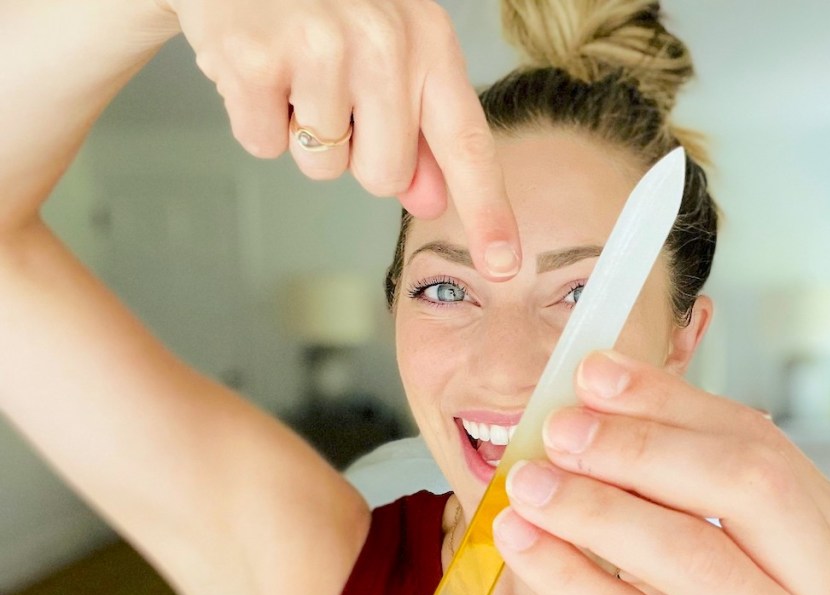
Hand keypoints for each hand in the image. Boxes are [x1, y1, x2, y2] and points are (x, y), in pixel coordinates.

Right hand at [161, 0, 520, 276]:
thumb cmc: (318, 3)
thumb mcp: (384, 46)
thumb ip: (413, 125)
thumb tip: (430, 199)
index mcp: (427, 39)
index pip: (467, 142)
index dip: (487, 210)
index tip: (504, 262)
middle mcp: (384, 40)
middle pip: (383, 175)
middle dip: (353, 152)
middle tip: (327, 90)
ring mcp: (320, 47)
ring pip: (322, 165)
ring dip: (300, 132)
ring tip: (289, 70)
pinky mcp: (257, 59)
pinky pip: (264, 144)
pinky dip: (253, 118)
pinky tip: (255, 68)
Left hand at [496, 350, 829, 594]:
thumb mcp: (697, 548)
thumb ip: (668, 479)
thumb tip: (594, 399)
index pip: (762, 447)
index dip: (672, 404)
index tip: (595, 375)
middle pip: (747, 491)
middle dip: (641, 448)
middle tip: (560, 430)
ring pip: (694, 560)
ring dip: (596, 509)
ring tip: (528, 484)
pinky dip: (571, 579)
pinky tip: (524, 545)